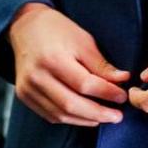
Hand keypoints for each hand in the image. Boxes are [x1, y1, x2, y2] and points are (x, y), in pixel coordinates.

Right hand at [8, 2, 131, 126]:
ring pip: (60, 114)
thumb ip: (100, 65)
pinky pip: (50, 115)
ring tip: (104, 117)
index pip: (84, 84)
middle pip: (71, 104)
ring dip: (85, 119)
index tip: (122, 96)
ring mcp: (28, 88)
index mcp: (53, 59)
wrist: (26, 27)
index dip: (106, 93)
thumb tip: (122, 80)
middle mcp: (37, 76)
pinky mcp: (24, 96)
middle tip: (117, 116)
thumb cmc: (57, 30)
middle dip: (98, 113)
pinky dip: (70, 119)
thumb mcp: (83, 41)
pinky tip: (85, 116)